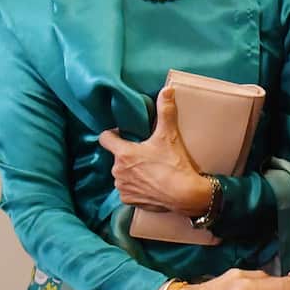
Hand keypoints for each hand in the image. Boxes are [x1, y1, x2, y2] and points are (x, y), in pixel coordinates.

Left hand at [99, 87, 210, 215]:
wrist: (184, 195)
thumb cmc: (174, 164)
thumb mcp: (169, 135)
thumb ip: (165, 111)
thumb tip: (166, 89)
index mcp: (123, 153)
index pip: (105, 138)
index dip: (113, 134)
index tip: (124, 134)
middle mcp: (117, 171)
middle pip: (117, 157)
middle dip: (128, 154)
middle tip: (146, 153)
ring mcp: (122, 187)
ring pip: (122, 174)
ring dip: (131, 172)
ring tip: (149, 170)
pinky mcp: (128, 200)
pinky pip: (128, 190)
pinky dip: (136, 187)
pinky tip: (150, 184)